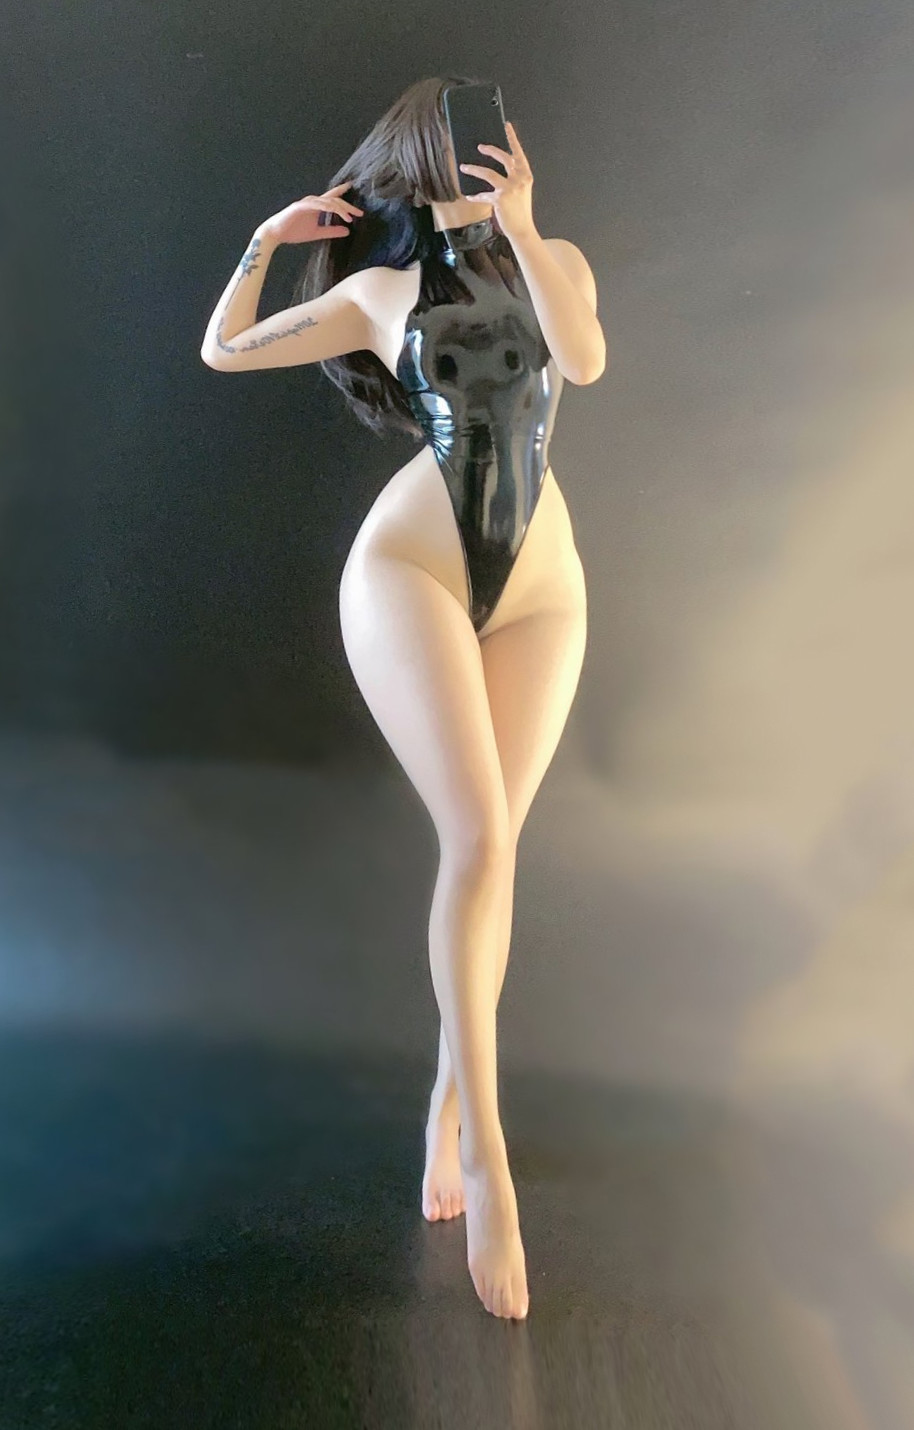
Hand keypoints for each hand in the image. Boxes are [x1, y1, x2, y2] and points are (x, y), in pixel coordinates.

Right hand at [257, 183, 363, 244]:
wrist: (275, 234)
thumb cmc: (293, 232)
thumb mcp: (317, 233)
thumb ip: (331, 231)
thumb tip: (347, 230)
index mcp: (316, 207)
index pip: (332, 198)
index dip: (343, 193)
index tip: (354, 190)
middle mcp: (313, 202)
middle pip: (334, 200)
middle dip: (347, 206)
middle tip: (359, 213)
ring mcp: (306, 203)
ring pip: (327, 201)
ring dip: (339, 208)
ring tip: (350, 217)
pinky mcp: (300, 207)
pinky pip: (316, 204)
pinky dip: (326, 207)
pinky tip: (334, 210)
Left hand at [458, 120, 536, 242]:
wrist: (523, 230)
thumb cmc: (520, 212)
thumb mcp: (521, 191)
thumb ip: (512, 178)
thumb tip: (494, 169)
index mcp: (526, 175)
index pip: (519, 153)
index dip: (512, 138)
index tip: (506, 126)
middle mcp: (519, 179)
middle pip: (503, 157)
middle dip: (490, 150)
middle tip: (479, 146)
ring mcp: (510, 188)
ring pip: (488, 173)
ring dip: (474, 169)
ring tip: (464, 167)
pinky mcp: (500, 199)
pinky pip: (483, 194)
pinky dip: (476, 196)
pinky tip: (469, 196)